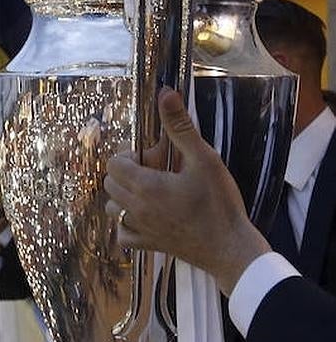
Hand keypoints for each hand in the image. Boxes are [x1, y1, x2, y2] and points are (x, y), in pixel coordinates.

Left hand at [103, 88, 269, 294]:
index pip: (114, 163)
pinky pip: (122, 233)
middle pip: (110, 183)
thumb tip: (165, 94)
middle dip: (128, 173)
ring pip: (113, 207)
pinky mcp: (146, 245)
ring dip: (126, 197)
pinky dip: (127, 224)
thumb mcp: (204, 159)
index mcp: (144, 186)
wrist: (230, 247)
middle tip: (159, 173)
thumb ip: (180, 127)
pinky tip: (148, 216)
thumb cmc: (219, 203)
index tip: (155, 158)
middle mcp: (134, 208)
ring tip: (155, 193)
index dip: (131, 156)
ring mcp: (138, 229)